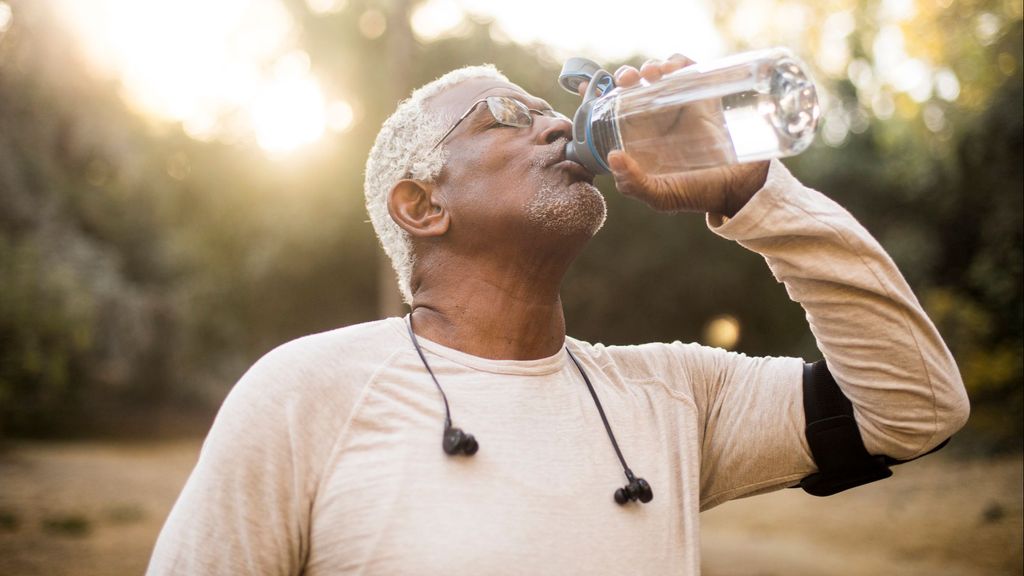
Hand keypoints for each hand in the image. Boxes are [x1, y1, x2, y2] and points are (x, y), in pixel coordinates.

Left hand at [579, 55, 769, 216]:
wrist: (738, 186)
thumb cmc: (696, 193)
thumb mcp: (661, 196)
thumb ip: (634, 184)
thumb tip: (613, 157)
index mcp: (638, 138)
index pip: (611, 111)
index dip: (596, 95)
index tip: (584, 87)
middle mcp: (655, 118)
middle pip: (633, 86)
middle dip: (624, 76)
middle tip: (626, 80)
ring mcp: (678, 105)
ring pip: (658, 73)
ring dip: (650, 66)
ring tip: (652, 74)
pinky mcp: (702, 95)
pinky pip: (686, 69)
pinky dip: (677, 62)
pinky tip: (672, 69)